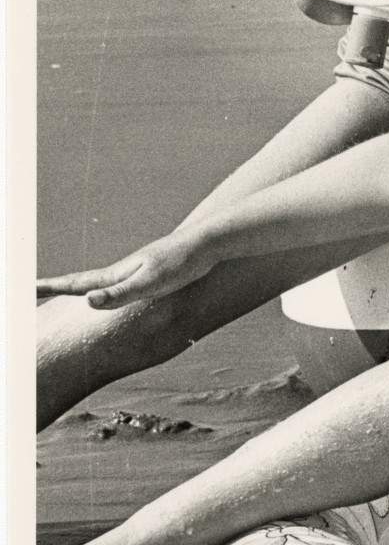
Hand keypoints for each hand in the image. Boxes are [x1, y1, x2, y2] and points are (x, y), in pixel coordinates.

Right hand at [36, 231, 216, 309]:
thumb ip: (119, 294)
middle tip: (31, 290)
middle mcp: (121, 271)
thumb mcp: (150, 284)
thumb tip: (87, 300)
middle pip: (80, 281)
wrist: (207, 243)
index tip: (24, 288)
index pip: (75, 284)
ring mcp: (134, 270)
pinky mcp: (149, 272)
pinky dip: (102, 287)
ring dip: (76, 285)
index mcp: (116, 275)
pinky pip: (117, 283)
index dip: (49, 287)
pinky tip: (108, 290)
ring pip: (97, 281)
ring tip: (61, 290)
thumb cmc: (181, 264)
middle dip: (55, 287)